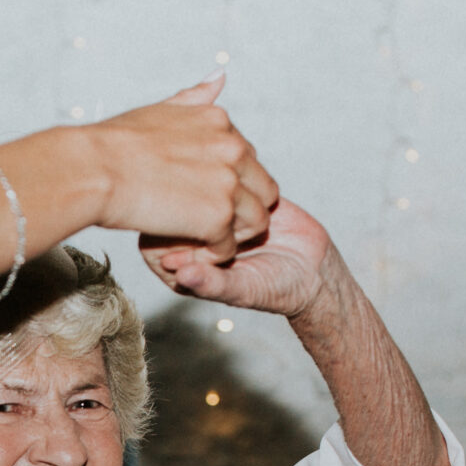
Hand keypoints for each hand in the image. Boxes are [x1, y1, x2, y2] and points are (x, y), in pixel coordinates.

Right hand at [87, 76, 276, 264]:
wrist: (93, 169)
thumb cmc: (114, 144)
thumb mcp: (161, 109)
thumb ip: (195, 98)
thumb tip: (219, 78)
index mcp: (220, 122)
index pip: (248, 159)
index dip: (231, 182)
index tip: (201, 195)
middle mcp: (233, 148)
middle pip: (263, 190)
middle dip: (244, 210)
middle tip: (209, 224)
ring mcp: (228, 183)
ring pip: (256, 221)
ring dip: (233, 236)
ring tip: (201, 241)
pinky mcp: (218, 216)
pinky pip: (229, 247)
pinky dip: (211, 255)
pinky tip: (187, 250)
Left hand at [144, 192, 340, 319]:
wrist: (313, 270)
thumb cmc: (275, 289)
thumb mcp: (243, 290)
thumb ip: (211, 284)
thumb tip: (182, 275)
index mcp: (183, 263)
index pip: (152, 242)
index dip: (165, 236)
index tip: (192, 240)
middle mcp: (193, 235)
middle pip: (167, 210)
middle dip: (186, 206)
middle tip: (217, 216)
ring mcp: (213, 212)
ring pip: (191, 189)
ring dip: (211, 187)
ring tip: (237, 205)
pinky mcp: (236, 193)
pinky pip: (221, 175)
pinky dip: (232, 175)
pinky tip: (248, 187)